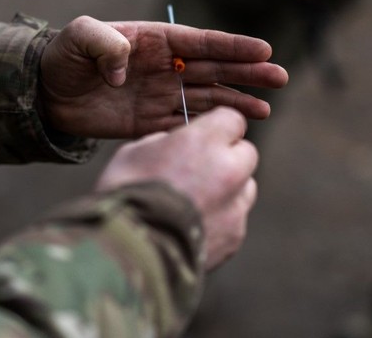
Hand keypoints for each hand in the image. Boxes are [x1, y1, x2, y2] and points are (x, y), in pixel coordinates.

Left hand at [39, 16, 288, 137]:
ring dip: (237, 102)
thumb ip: (103, 43)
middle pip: (213, 70)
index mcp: (154, 41)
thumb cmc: (62, 58)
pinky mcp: (150, 122)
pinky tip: (232, 130)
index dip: (232, 46)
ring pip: (207, 98)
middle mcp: (164, 67)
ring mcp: (160, 95)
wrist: (44, 95)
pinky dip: (209, 126)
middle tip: (279, 77)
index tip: (263, 50)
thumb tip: (125, 69)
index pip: (200, 43)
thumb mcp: (79, 38)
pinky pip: (186, 124)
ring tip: (266, 109)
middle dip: (247, 73)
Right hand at [95, 107, 257, 269]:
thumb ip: (165, 143)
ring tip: (195, 203)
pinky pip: (235, 219)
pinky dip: (221, 220)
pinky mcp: (235, 236)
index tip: (206, 137)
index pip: (232, 119)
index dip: (218, 128)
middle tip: (200, 170)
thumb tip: (175, 146)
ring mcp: (235, 206)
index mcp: (204, 141)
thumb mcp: (134, 152)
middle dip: (228, 158)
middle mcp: (229, 169)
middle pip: (246, 153)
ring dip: (229, 190)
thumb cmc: (125, 196)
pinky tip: (192, 227)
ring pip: (245, 188)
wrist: (129, 252)